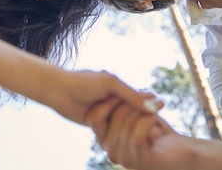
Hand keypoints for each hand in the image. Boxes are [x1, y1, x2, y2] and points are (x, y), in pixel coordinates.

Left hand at [44, 69, 161, 124]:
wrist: (59, 91)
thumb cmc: (83, 83)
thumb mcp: (110, 85)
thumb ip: (130, 95)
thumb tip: (153, 104)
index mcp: (117, 86)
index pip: (138, 96)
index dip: (150, 102)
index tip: (162, 105)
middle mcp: (113, 99)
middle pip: (134, 110)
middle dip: (145, 114)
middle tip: (160, 122)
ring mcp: (106, 111)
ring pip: (125, 120)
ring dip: (135, 125)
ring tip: (152, 131)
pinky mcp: (99, 123)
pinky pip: (114, 129)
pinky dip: (123, 132)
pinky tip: (133, 138)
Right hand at [88, 99, 195, 169]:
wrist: (182, 153)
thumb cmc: (158, 129)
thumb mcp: (136, 113)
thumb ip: (121, 103)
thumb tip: (105, 76)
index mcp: (105, 139)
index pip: (95, 116)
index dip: (112, 99)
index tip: (136, 93)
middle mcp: (110, 151)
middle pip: (114, 115)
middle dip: (135, 100)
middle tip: (153, 97)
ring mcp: (123, 158)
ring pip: (127, 123)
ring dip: (145, 110)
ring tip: (158, 108)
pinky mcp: (140, 162)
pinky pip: (138, 136)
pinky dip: (149, 122)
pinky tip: (158, 122)